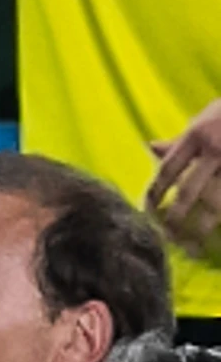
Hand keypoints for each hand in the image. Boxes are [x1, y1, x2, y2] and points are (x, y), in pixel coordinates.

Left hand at [151, 96, 220, 252]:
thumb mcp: (205, 118)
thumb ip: (181, 139)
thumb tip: (151, 147)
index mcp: (197, 135)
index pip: (168, 168)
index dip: (155, 192)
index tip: (147, 210)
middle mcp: (215, 149)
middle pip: (189, 190)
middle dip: (176, 215)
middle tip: (167, 235)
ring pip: (217, 200)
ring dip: (205, 225)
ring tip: (195, 244)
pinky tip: (217, 231)